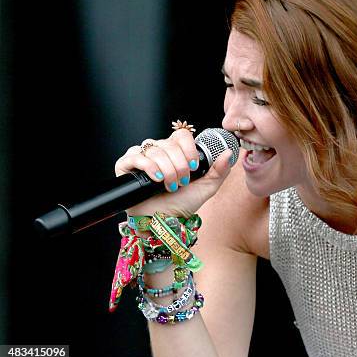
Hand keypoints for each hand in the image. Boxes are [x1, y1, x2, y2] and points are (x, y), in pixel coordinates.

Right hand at [114, 128, 233, 217]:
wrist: (163, 221)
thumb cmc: (182, 204)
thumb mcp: (206, 187)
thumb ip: (219, 170)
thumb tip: (229, 153)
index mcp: (176, 151)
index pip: (181, 135)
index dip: (188, 149)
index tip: (193, 167)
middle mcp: (158, 151)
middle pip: (169, 144)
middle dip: (179, 166)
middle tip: (181, 182)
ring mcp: (141, 156)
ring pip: (155, 151)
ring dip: (166, 170)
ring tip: (169, 186)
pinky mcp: (125, 165)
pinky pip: (136, 156)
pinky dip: (149, 167)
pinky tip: (156, 179)